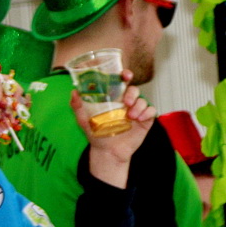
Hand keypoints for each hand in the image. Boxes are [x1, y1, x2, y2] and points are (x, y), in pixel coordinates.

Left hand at [77, 71, 156, 188]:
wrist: (108, 151)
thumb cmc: (96, 134)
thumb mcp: (84, 120)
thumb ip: (77, 107)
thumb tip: (74, 92)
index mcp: (112, 98)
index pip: (120, 82)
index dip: (125, 75)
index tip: (125, 75)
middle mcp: (125, 102)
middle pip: (134, 89)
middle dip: (132, 93)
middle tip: (126, 102)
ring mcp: (136, 110)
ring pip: (143, 100)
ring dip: (139, 105)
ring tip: (130, 116)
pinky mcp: (145, 120)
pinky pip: (151, 111)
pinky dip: (147, 112)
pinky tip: (139, 120)